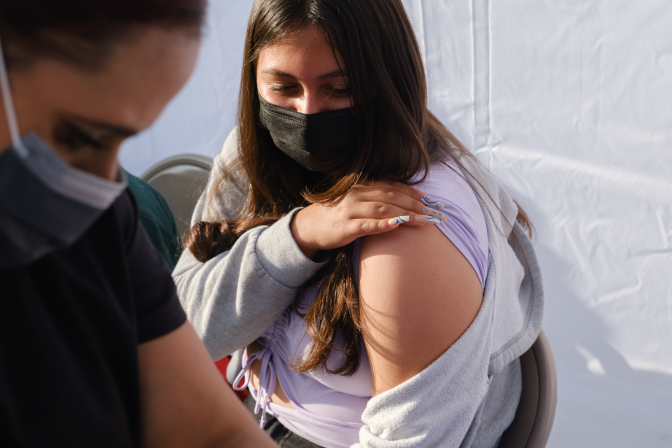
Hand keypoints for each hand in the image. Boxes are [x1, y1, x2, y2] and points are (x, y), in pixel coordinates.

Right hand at [291, 180, 446, 257]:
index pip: (393, 186)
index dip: (415, 192)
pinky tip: (398, 224)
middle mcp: (357, 195)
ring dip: (408, 214)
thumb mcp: (356, 202)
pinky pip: (367, 225)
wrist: (309, 227)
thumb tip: (404, 201)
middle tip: (437, 213)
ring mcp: (351, 210)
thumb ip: (376, 198)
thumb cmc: (337, 215)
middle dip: (418, 204)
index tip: (433, 200)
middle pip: (393, 196)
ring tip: (425, 220)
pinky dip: (384, 224)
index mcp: (362, 186)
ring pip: (384, 209)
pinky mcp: (346, 227)